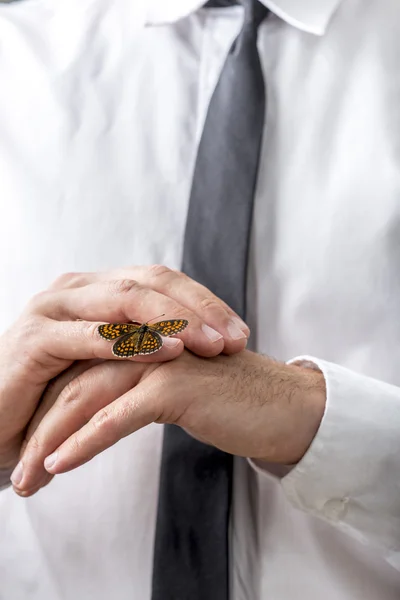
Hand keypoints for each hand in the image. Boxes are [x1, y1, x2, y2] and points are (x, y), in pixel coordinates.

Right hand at [0, 265, 248, 471]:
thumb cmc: (57, 391)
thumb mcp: (108, 362)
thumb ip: (143, 344)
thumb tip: (200, 347)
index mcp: (99, 289)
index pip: (161, 280)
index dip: (204, 302)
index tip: (239, 332)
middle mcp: (78, 290)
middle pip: (150, 283)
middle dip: (197, 309)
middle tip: (232, 339)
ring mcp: (54, 309)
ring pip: (124, 301)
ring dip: (173, 322)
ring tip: (210, 345)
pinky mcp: (36, 339)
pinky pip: (90, 336)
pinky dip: (131, 343)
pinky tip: (166, 353)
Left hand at [15, 351, 325, 495]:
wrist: (287, 406)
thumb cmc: (232, 398)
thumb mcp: (175, 383)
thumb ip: (137, 382)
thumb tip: (98, 409)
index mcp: (142, 336)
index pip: (79, 367)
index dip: (47, 407)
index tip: (27, 443)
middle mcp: (145, 341)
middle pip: (72, 381)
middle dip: (38, 429)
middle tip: (16, 470)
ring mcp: (159, 360)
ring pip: (85, 398)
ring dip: (50, 441)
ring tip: (26, 479)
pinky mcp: (174, 386)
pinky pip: (116, 417)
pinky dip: (83, 443)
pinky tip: (59, 466)